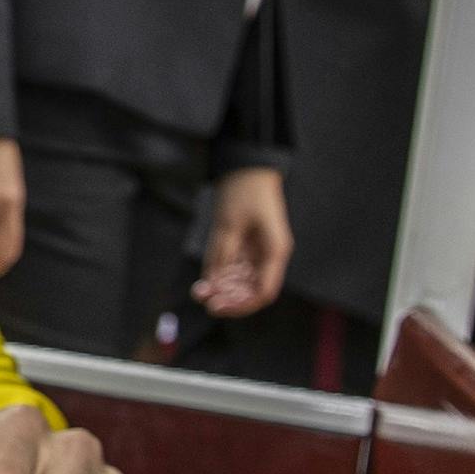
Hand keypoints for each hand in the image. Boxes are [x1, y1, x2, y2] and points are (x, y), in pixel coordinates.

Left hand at [191, 166, 290, 315]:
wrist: (246, 167)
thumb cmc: (242, 192)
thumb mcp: (228, 224)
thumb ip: (222, 254)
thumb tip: (212, 284)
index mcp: (275, 250)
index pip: (263, 291)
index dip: (242, 304)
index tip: (217, 306)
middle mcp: (270, 254)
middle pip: (253, 290)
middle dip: (231, 299)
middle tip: (206, 303)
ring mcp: (259, 250)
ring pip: (243, 282)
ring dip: (224, 290)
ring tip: (200, 293)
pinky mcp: (248, 246)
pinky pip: (236, 269)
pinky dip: (222, 277)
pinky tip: (204, 283)